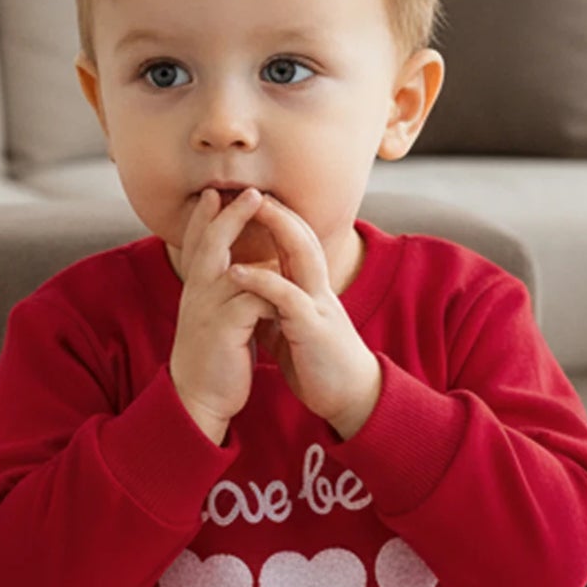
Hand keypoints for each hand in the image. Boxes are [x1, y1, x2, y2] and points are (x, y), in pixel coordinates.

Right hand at [169, 187, 278, 437]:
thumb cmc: (214, 361)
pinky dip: (269, 286)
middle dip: (229, 216)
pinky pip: (251, 297)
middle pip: (210, 244)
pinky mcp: (225, 328)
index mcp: (196, 292)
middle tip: (249, 191)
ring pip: (230, 265)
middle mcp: (196, 295)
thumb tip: (241, 276)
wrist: (199, 399)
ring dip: (250, 240)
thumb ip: (224, 297)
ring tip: (268, 220)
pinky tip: (283, 280)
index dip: (204, 219)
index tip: (214, 194)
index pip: (197, 246)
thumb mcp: (215, 321)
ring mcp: (208, 310)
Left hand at [228, 196, 382, 435]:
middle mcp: (319, 290)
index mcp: (312, 290)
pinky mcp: (313, 330)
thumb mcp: (294, 330)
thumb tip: (254, 298)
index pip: (297, 243)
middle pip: (303, 236)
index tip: (249, 201)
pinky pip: (286, 298)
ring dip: (277, 228)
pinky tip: (236, 272)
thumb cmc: (320, 366)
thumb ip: (277, 309)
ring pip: (301, 255)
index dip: (277, 219)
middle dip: (279, 210)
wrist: (350, 399)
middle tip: (249, 187)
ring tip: (248, 207)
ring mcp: (319, 307)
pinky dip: (261, 282)